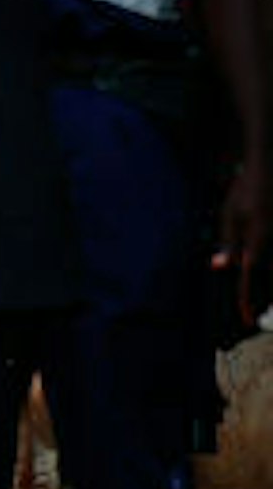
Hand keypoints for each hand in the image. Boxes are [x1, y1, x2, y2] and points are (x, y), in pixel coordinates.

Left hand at [215, 160, 266, 321]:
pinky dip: (271, 275)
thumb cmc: (246, 191)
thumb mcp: (230, 215)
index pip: (251, 277)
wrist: (269, 170)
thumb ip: (229, 243)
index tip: (246, 319)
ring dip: (270, 290)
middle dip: (262, 301)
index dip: (247, 300)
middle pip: (271, 282)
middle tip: (253, 318)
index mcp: (258, 240)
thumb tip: (221, 267)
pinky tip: (266, 281)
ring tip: (262, 304)